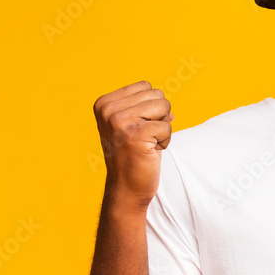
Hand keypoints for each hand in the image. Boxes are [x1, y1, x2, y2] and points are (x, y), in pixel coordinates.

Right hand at [93, 81, 173, 208]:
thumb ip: (146, 108)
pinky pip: (167, 126)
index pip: (146, 86)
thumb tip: (169, 109)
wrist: (126, 188)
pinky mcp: (135, 134)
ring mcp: (119, 121)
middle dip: (159, 117)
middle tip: (143, 138)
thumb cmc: (133, 155)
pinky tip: (150, 151)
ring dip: (163, 128)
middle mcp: (108, 109)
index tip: (137, 128)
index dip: (151, 108)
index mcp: (104, 103)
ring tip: (147, 143)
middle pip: (157, 95)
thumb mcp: (133, 125)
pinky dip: (165, 141)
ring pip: (164, 106)